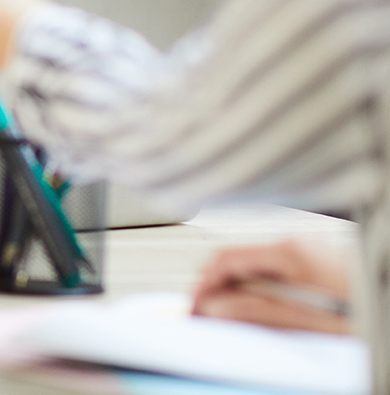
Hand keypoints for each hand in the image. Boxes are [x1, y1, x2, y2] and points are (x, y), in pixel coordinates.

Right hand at [192, 240, 351, 334]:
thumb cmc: (370, 312)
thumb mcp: (313, 320)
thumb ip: (261, 312)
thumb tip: (218, 309)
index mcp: (291, 251)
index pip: (224, 259)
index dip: (201, 285)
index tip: (193, 309)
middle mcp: (297, 242)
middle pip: (238, 259)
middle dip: (216, 287)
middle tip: (206, 315)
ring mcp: (308, 248)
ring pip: (256, 265)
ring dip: (239, 288)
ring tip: (233, 316)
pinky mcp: (318, 259)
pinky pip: (275, 268)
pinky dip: (261, 286)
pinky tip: (264, 307)